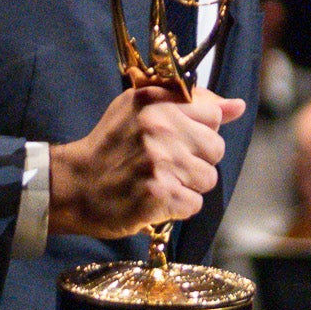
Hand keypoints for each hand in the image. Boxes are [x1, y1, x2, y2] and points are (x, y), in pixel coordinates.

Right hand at [50, 84, 247, 238]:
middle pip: (216, 149)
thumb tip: (237, 106)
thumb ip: (192, 103)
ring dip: (188, 185)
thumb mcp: (141, 108)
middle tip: (166, 164)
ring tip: (160, 181)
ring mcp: (160, 162)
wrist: (73, 185)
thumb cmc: (110, 146)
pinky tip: (156, 198)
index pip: (214, 115)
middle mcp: (159, 129)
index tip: (178, 139)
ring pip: (208, 178)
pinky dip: (178, 207)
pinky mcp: (160, 195)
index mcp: (157, 102)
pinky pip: (194, 204)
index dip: (199, 131)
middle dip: (197, 160)